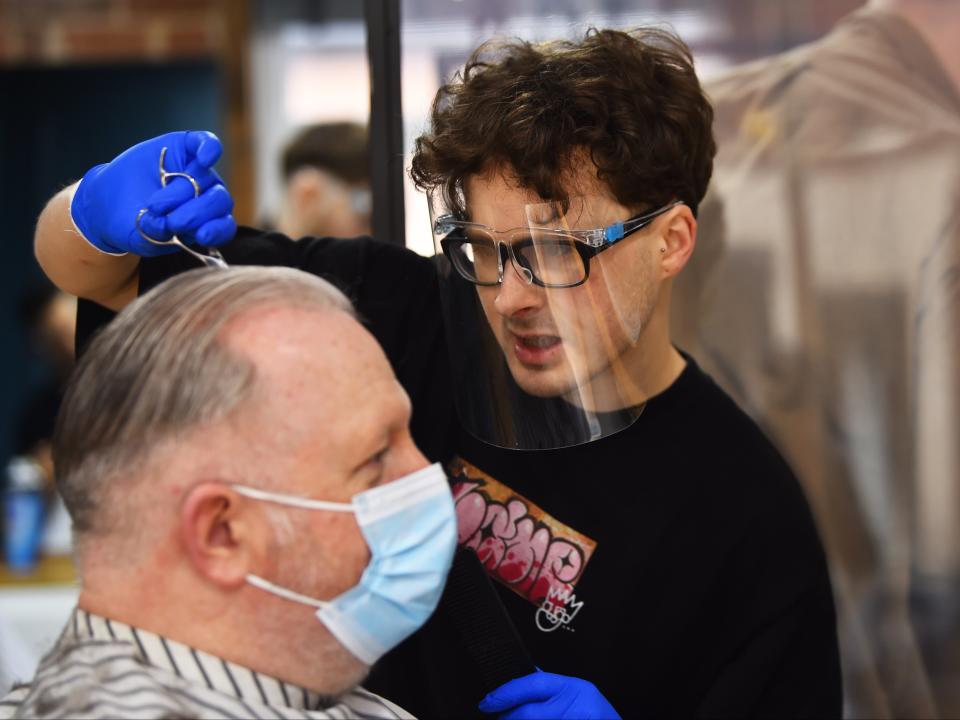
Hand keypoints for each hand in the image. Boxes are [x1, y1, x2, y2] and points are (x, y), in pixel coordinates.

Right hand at [70, 130, 235, 255]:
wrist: (108, 201)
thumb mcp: (143, 238)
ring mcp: (198, 172)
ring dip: (182, 193)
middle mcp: (207, 197)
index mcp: (206, 222)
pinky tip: (204, 159)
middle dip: (194, 214)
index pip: (224, 227)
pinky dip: (209, 149)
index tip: (202, 235)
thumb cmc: (133, 225)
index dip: (217, 231)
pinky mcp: (186, 147)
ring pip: (206, 178)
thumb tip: (167, 224)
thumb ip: (157, 237)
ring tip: (155, 205)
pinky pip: (208, 143)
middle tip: (170, 221)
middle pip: (219, 201)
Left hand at [479, 670, 620, 719]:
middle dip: (507, 717)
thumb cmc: (598, 716)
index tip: (487, 701)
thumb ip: (550, 688)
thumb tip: (521, 679)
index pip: (533, 685)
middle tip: (497, 716)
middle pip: (528, 714)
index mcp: (574, 689)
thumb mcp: (578, 694)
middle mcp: (576, 709)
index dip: (506, 693)